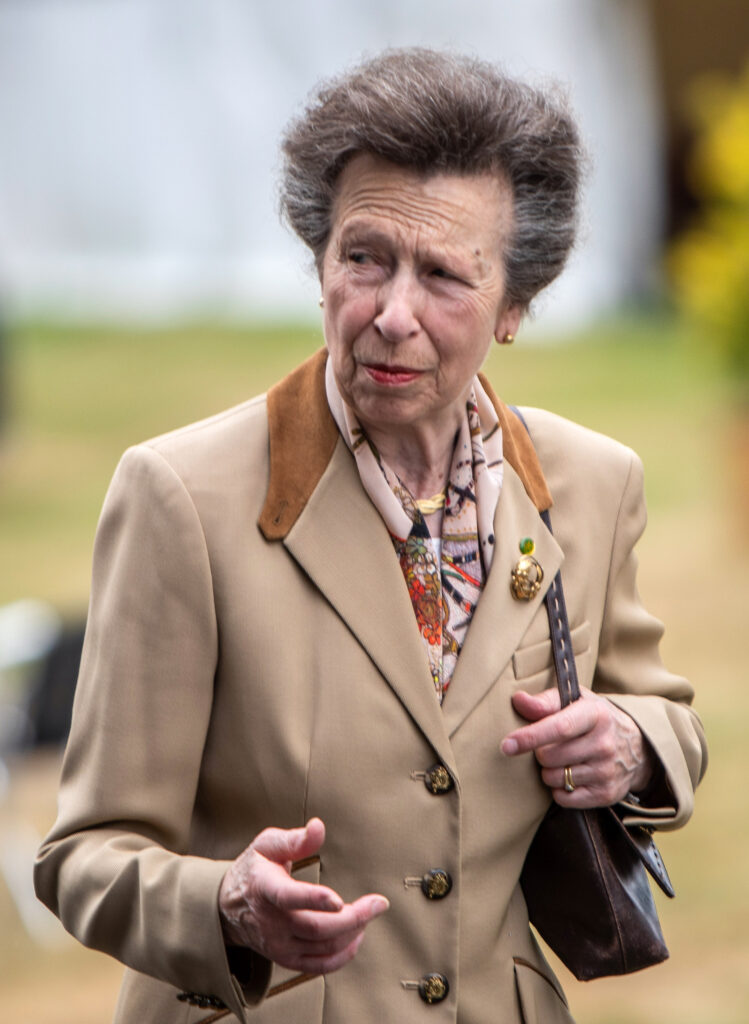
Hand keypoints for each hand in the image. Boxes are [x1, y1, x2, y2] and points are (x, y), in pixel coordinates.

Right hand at [218, 818, 388, 973]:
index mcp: (265, 889)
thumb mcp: (267, 845)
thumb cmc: (254, 869)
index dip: (315, 900)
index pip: (289, 897)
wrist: (227, 908)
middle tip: (378, 904)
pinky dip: (343, 955)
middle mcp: (271, 922)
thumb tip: (319, 827)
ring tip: (369, 913)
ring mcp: (279, 944)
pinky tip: (356, 937)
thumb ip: (295, 838)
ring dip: (353, 932)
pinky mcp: (286, 959)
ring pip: (322, 947)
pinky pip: (319, 966)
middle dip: (353, 917)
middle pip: (317, 928)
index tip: (340, 900)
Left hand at [501, 688, 653, 807]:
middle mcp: (604, 743)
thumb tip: (518, 700)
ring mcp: (607, 771)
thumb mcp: (576, 701)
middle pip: (550, 757)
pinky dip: (559, 790)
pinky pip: (564, 799)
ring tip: (562, 760)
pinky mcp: (606, 794)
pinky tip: (570, 776)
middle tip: (549, 746)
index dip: (530, 737)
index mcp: (595, 714)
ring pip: (554, 778)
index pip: (559, 727)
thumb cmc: (594, 719)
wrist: (637, 747)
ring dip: (548, 771)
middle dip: (540, 753)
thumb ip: (545, 701)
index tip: (506, 745)